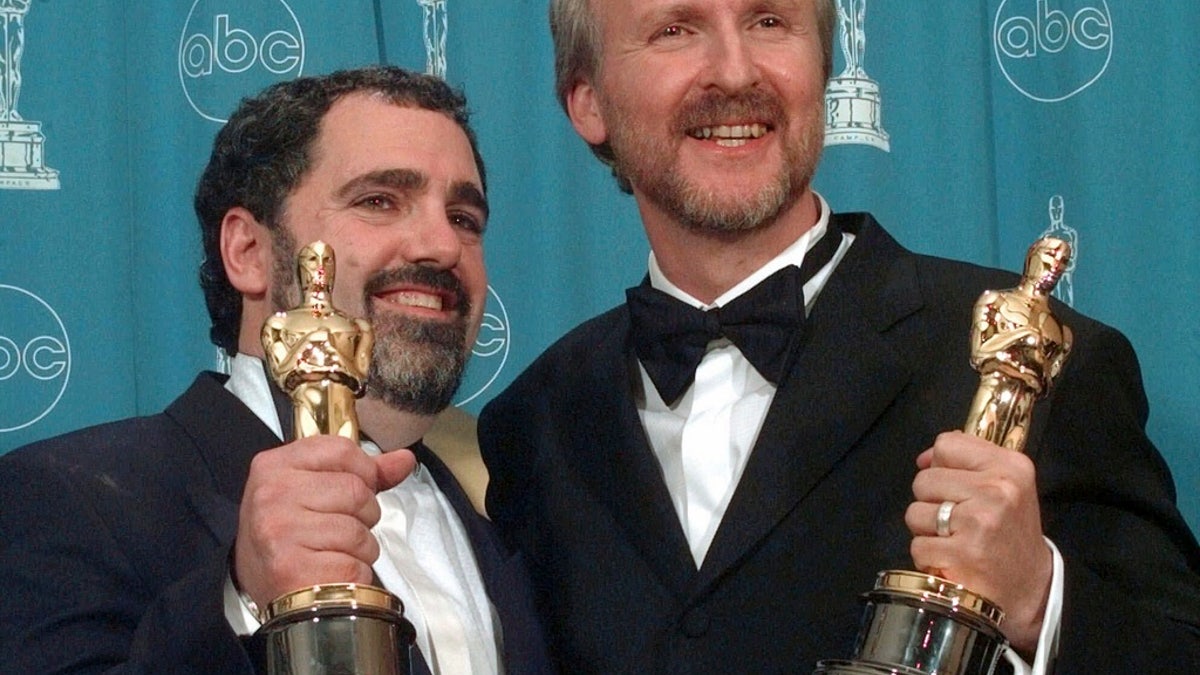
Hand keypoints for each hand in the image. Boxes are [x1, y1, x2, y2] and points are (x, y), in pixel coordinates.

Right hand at [233, 436, 415, 609]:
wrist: (275, 597)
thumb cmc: (294, 542)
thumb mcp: (316, 493)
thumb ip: (363, 473)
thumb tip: (403, 460)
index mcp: (275, 467)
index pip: (342, 450)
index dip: (363, 473)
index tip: (354, 491)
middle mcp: (272, 495)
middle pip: (356, 490)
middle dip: (364, 515)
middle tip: (337, 531)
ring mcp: (281, 531)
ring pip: (359, 529)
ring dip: (361, 548)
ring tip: (334, 553)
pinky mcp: (293, 569)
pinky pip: (355, 563)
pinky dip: (354, 573)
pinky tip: (331, 574)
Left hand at [904, 431, 1051, 655]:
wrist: (1030, 588)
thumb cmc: (1009, 533)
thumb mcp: (1004, 487)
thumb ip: (966, 463)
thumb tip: (924, 458)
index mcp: (1010, 467)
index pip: (947, 444)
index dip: (940, 465)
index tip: (953, 485)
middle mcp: (997, 490)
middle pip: (924, 479)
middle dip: (932, 502)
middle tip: (958, 521)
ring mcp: (979, 522)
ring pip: (915, 512)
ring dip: (927, 531)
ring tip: (954, 541)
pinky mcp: (962, 553)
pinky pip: (917, 545)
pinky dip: (928, 557)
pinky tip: (952, 560)